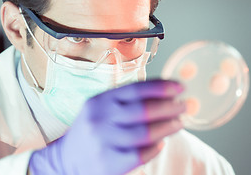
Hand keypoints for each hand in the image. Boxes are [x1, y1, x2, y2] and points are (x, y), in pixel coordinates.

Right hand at [28, 79, 185, 174]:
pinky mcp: (108, 163)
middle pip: (143, 110)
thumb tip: (164, 93)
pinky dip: (155, 147)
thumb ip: (127, 100)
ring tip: (179, 123)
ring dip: (167, 127)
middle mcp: (100, 118)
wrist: (66, 159)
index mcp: (100, 100)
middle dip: (169, 106)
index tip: (180, 87)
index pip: (135, 89)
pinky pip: (139, 154)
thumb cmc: (92, 129)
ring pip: (145, 133)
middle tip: (184, 106)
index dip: (161, 87)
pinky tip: (161, 143)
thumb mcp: (102, 108)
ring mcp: (104, 141)